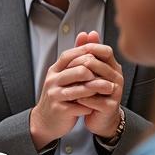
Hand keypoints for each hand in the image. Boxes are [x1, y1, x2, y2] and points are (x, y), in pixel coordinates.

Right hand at [28, 31, 115, 147]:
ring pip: (80, 89)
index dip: (87, 54)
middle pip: (78, 70)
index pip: (70, 55)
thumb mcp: (64, 74)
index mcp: (55, 70)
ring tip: (109, 89)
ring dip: (98, 89)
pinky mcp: (60, 110)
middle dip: (97, 73)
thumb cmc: (59, 96)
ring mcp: (55, 95)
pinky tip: (97, 105)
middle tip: (110, 76)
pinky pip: (80, 106)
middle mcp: (53, 81)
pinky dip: (91, 105)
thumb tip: (86, 33)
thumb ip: (76, 56)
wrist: (45, 120)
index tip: (102, 57)